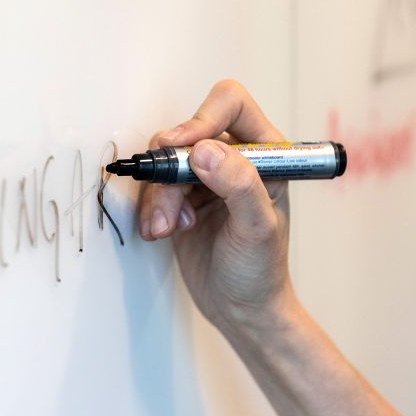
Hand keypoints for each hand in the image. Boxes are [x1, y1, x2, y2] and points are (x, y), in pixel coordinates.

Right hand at [137, 80, 297, 332]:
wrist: (241, 311)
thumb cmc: (261, 271)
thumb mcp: (257, 228)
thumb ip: (239, 185)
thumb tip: (204, 149)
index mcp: (266, 153)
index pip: (230, 105)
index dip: (201, 117)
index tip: (180, 148)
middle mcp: (234, 157)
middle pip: (186, 134)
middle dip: (171, 171)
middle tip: (170, 210)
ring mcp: (204, 178)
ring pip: (164, 163)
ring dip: (158, 197)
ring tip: (166, 231)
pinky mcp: (180, 199)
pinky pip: (152, 188)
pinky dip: (150, 209)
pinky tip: (160, 234)